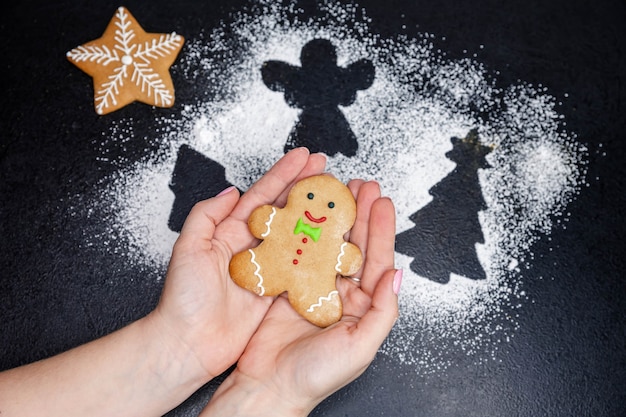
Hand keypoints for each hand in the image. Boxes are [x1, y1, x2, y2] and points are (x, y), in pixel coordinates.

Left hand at [149, 147, 327, 382]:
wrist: (189, 343)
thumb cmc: (183, 298)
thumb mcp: (188, 248)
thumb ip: (206, 215)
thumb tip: (231, 191)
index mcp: (230, 231)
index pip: (262, 195)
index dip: (284, 174)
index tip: (304, 156)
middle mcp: (252, 246)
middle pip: (285, 210)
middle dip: (306, 188)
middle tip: (328, 171)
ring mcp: (268, 268)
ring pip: (298, 235)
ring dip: (317, 217)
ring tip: (337, 199)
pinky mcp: (278, 291)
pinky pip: (302, 267)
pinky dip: (320, 253)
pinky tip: (335, 240)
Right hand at [201, 180, 400, 416]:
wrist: (269, 387)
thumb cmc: (317, 375)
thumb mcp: (361, 346)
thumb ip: (384, 310)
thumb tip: (398, 275)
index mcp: (362, 307)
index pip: (377, 260)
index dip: (380, 229)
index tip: (381, 202)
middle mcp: (341, 294)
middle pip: (354, 246)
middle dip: (359, 214)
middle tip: (361, 185)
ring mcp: (313, 288)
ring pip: (327, 245)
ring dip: (332, 218)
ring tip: (336, 191)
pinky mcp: (288, 287)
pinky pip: (299, 254)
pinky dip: (302, 233)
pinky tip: (305, 214)